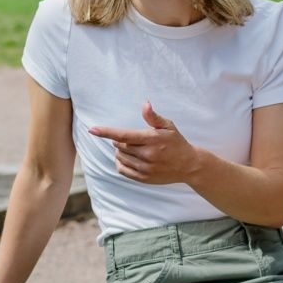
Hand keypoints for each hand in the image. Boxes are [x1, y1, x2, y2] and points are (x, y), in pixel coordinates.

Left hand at [87, 101, 202, 186]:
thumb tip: (145, 104)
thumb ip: (153, 117)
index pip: (123, 135)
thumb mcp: (168, 126)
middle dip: (120, 141)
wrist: (189, 165)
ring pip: (120, 157)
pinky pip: (122, 170)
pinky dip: (120, 163)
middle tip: (132, 140)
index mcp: (152, 140)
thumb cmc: (176, 142)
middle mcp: (148, 155)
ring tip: (132, 149)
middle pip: (120, 146)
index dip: (106, 132)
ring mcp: (145, 168)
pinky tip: (127, 159)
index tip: (92, 129)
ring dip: (120, 152)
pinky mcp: (144, 178)